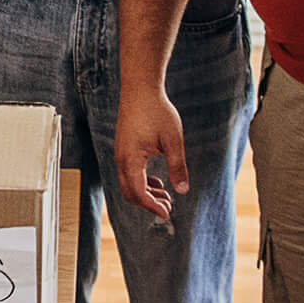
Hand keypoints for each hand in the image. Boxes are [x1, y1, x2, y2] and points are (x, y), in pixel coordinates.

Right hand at [112, 83, 188, 224]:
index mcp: (131, 159)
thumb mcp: (173, 141)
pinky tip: (158, 181)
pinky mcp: (124, 148)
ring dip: (145, 194)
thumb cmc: (157, 111)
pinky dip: (142, 182)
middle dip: (148, 204)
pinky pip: (128, 173)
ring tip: (167, 196)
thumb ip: (177, 167)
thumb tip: (182, 191)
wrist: (140, 88)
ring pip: (128, 183)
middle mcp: (121, 158)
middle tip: (169, 208)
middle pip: (129, 192)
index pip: (138, 193)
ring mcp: (120, 153)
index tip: (168, 214)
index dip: (152, 206)